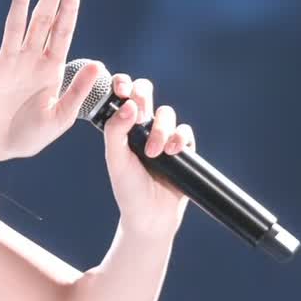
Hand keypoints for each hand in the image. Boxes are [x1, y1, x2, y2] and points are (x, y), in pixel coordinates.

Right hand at [0, 0, 101, 162]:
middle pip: (42, 20)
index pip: (63, 31)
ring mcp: (6, 62)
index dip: (69, 9)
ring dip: (21, 0)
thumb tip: (99, 64)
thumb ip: (77, 93)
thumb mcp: (59, 118)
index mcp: (51, 68)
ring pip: (15, 25)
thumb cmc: (28, 135)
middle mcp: (29, 59)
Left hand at [104, 73, 196, 237]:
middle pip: (145, 94)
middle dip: (143, 93)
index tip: (120, 88)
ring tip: (154, 153)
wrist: (150, 215)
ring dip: (160, 129)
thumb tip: (128, 105)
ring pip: (166, 113)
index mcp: (123, 128)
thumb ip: (116, 131)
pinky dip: (179, 138)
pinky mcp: (184, 148)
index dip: (122, 85)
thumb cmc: (128, 188)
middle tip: (138, 104)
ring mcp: (164, 136)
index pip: (123, 96)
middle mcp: (142, 127)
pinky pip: (185, 131)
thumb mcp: (116, 160)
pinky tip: (172, 151)